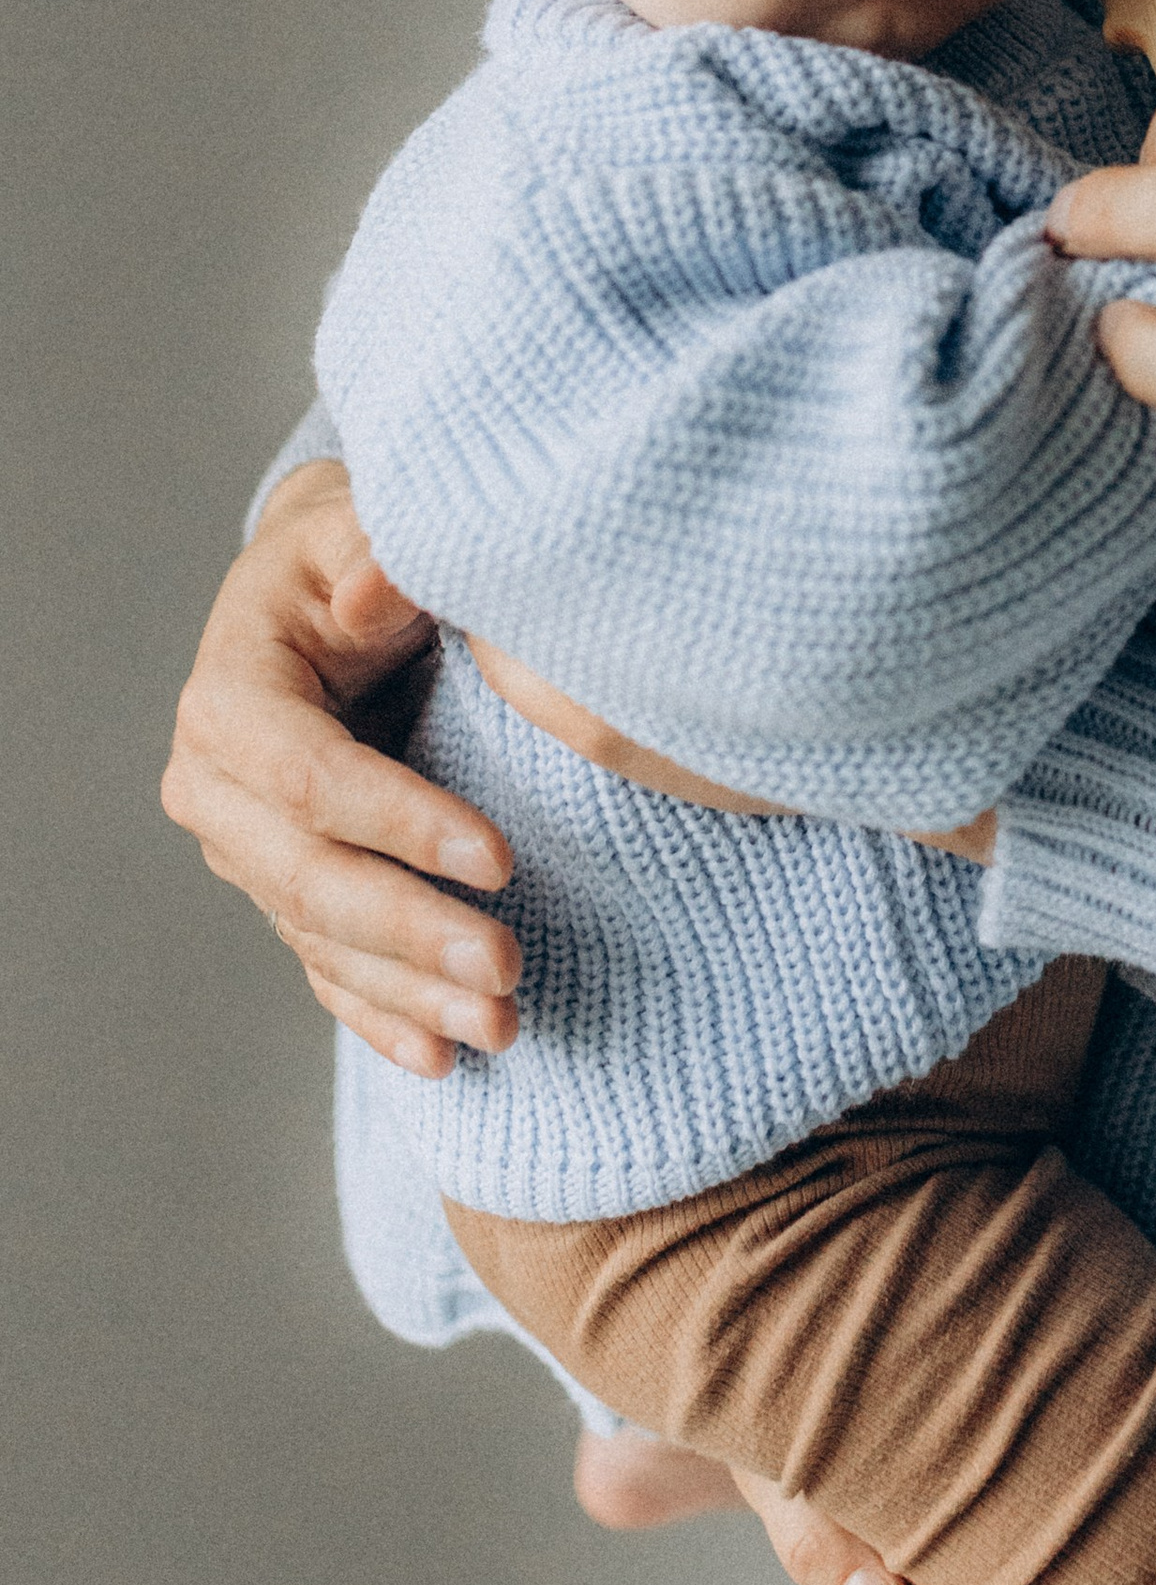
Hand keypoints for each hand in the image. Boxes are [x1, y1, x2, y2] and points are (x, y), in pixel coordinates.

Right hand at [162, 463, 520, 1076]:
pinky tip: (442, 1058)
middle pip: (307, 877)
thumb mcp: (368, 526)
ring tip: (502, 1026)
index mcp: (231, 695)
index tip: (499, 856)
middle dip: (408, 930)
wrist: (340, 591)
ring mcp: (246, 851)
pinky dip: (383, 1015)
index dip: (400, 822)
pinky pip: (327, 967)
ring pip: (321, 937)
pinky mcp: (286, 891)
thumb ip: (379, 552)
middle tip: (508, 968)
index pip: (309, 777)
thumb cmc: (366, 552)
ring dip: (409, 991)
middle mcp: (218, 786)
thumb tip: (371, 587)